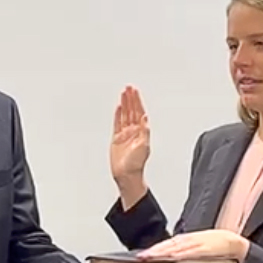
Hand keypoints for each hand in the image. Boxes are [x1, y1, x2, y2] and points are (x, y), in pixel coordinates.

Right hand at [110, 85, 150, 208]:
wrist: (126, 175)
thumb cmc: (136, 164)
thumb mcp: (144, 146)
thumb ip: (144, 131)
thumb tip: (145, 118)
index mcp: (141, 132)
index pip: (139, 112)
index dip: (137, 101)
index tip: (135, 92)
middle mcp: (134, 131)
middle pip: (132, 111)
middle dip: (131, 99)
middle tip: (129, 88)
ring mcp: (125, 134)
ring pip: (125, 115)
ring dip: (125, 104)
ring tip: (124, 93)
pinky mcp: (117, 139)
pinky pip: (117, 123)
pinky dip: (118, 115)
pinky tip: (118, 107)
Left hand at [136, 229, 249, 262]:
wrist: (236, 245)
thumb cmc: (217, 248)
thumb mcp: (198, 250)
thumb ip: (185, 256)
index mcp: (187, 241)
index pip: (167, 245)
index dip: (154, 250)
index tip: (141, 256)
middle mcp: (189, 240)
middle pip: (167, 245)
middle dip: (153, 252)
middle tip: (140, 258)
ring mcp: (197, 243)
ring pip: (175, 248)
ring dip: (162, 252)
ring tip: (149, 258)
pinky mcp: (205, 248)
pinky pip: (190, 252)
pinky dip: (180, 254)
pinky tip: (170, 258)